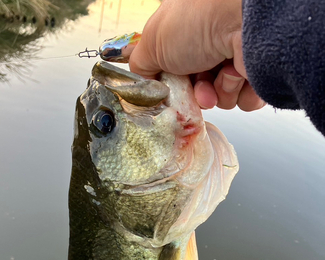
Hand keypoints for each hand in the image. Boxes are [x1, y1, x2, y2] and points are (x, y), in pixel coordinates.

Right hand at [129, 0, 263, 111]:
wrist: (243, 18)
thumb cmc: (198, 20)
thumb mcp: (153, 42)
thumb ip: (141, 65)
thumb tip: (142, 80)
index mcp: (189, 29)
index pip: (177, 67)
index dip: (173, 82)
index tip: (171, 88)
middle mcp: (214, 40)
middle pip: (198, 87)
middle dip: (196, 94)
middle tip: (199, 87)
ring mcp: (238, 55)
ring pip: (222, 98)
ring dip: (219, 92)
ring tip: (224, 73)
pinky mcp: (260, 72)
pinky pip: (245, 100)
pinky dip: (240, 92)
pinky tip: (239, 74)